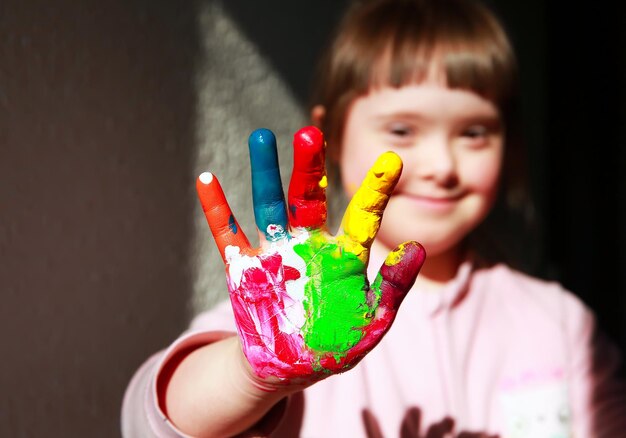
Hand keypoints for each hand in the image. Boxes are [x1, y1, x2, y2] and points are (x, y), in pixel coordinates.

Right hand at [196, 126, 424, 384]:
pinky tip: (206, 179)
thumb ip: (393, 286)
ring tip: (262, 138)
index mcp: (343, 257)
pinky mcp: (245, 270)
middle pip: (309, 200)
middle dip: (309, 169)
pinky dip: (217, 210)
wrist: (291, 366)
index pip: (362, 216)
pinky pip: (228, 236)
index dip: (376, 190)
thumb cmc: (337, 344)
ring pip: (268, 206)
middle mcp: (309, 246)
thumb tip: (419, 247)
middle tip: (310, 133)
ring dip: (264, 174)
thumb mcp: (373, 320)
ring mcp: (275, 255)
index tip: (392, 161)